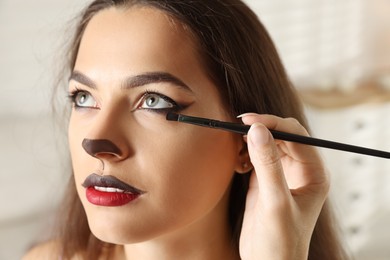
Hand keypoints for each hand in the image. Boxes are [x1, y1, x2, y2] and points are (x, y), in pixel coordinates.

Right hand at [238, 114, 328, 259]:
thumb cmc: (280, 241)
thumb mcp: (275, 202)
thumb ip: (268, 165)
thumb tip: (257, 130)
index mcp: (314, 173)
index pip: (296, 135)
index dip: (272, 123)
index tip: (248, 121)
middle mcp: (301, 170)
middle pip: (282, 134)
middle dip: (260, 129)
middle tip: (236, 129)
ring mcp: (283, 173)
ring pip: (268, 143)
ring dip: (251, 141)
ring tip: (237, 150)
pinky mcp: (266, 179)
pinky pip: (256, 155)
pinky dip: (245, 153)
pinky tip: (238, 163)